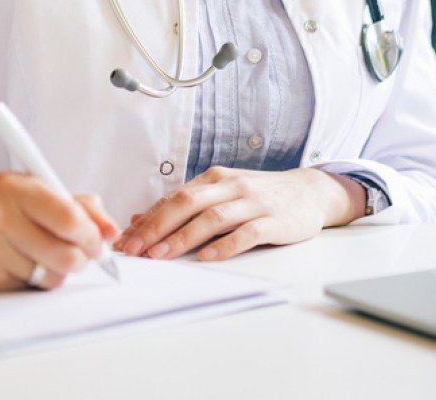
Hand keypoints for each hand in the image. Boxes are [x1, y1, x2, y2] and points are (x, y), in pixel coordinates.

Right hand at [0, 173, 118, 290]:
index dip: (92, 233)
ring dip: (57, 271)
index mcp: (14, 188)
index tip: (100, 239)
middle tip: (83, 254)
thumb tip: (111, 229)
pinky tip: (19, 264)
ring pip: (49, 277)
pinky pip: (26, 288)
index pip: (67, 216)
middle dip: (82, 259)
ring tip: (45, 255)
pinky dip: (32, 280)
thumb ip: (73, 203)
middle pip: (65, 255)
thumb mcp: (27, 189)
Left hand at [114, 167, 364, 262]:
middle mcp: (231, 186)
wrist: (310, 192)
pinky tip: (207, 258)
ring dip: (183, 237)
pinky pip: (247, 233)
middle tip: (135, 249)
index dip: (149, 219)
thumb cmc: (260, 197)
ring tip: (161, 255)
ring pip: (213, 217)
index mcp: (215, 178)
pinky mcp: (275, 220)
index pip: (174, 197)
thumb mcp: (222, 194)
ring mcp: (254, 202)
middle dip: (157, 227)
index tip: (126, 240)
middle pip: (187, 203)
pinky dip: (225, 246)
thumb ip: (187, 206)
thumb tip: (142, 218)